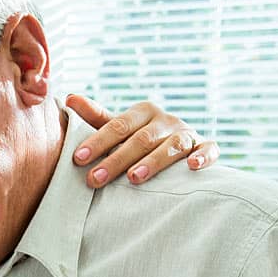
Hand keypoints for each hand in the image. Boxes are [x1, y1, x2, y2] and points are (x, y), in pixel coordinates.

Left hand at [65, 94, 220, 187]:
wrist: (179, 144)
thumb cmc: (140, 137)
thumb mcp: (119, 127)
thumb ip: (95, 116)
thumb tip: (69, 97)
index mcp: (143, 111)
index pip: (117, 126)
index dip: (97, 142)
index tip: (78, 159)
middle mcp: (165, 120)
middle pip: (140, 139)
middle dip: (116, 160)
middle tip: (95, 179)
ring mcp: (187, 133)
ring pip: (172, 146)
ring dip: (153, 162)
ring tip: (134, 178)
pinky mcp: (205, 146)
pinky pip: (208, 149)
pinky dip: (203, 156)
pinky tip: (191, 167)